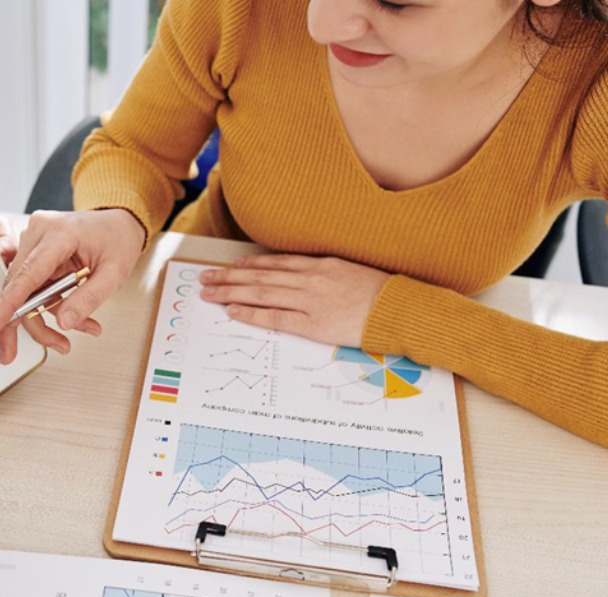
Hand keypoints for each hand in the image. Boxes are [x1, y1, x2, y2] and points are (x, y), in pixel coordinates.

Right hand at [0, 208, 145, 363]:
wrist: (118, 223)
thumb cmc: (118, 239)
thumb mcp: (115, 273)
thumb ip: (89, 298)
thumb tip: (64, 322)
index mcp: (59, 233)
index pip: (27, 273)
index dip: (8, 304)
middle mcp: (39, 233)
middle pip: (19, 287)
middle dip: (28, 323)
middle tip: (23, 351)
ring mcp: (34, 241)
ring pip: (24, 291)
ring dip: (44, 318)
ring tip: (72, 335)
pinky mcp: (34, 252)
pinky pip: (33, 286)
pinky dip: (48, 306)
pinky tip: (71, 316)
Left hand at [199, 254, 391, 346]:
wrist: (400, 310)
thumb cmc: (381, 294)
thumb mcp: (351, 272)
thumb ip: (326, 273)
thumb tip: (303, 276)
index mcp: (321, 264)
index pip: (276, 262)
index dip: (250, 264)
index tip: (231, 266)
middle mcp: (311, 278)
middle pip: (260, 275)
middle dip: (229, 276)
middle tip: (206, 278)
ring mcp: (310, 300)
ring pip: (261, 292)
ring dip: (231, 292)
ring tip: (209, 293)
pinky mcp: (313, 323)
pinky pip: (275, 317)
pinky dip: (252, 313)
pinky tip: (233, 310)